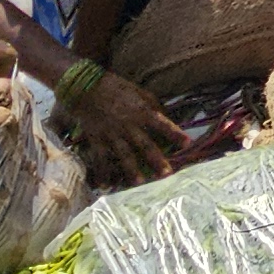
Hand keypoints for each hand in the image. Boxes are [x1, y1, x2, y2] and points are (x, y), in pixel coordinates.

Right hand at [62, 65, 188, 181]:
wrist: (86, 87)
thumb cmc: (116, 87)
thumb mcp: (138, 90)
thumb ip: (152, 104)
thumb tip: (165, 114)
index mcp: (141, 111)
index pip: (162, 124)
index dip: (175, 134)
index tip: (187, 144)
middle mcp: (129, 125)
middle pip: (145, 145)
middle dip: (157, 160)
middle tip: (167, 174)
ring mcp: (112, 134)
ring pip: (124, 155)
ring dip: (132, 170)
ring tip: (140, 183)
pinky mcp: (97, 139)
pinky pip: (100, 158)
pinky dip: (102, 173)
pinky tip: (105, 186)